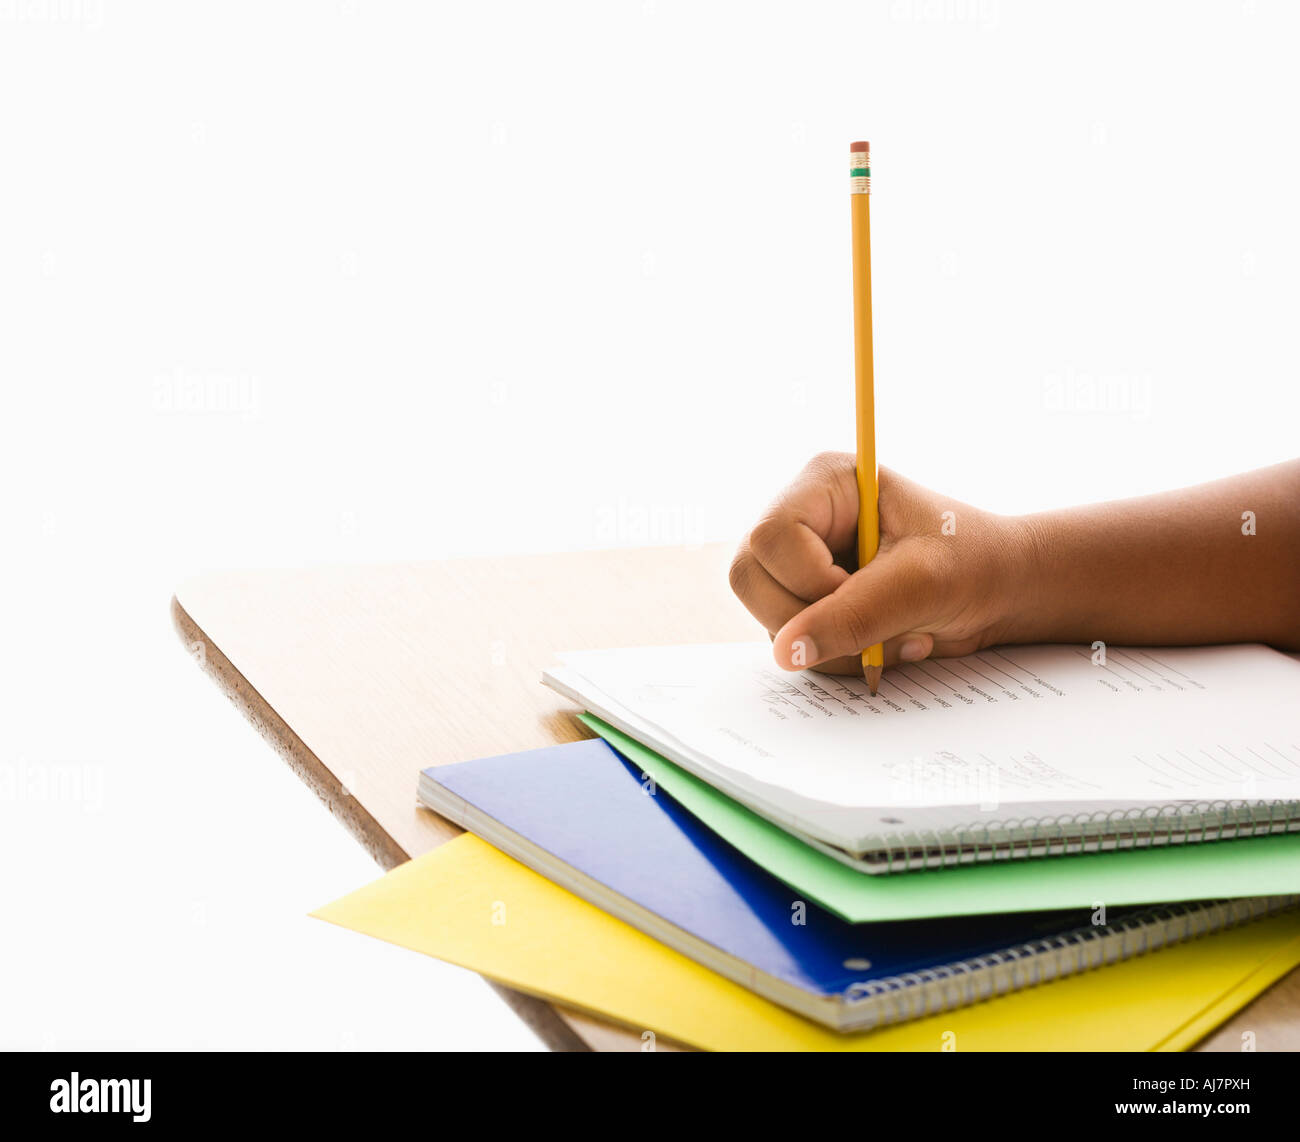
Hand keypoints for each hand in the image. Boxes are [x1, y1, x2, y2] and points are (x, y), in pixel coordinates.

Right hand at [729, 453, 1018, 673]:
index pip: (771, 537)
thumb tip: (785, 652)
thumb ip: (854, 614)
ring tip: (896, 636)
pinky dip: (838, 657)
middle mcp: (801, 517)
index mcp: (825, 484)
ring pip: (769, 618)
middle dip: (811, 619)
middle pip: (751, 577)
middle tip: (876, 626)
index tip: (866, 592)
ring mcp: (798, 563)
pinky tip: (885, 643)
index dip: (809, 580)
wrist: (1000, 591)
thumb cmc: (973, 563)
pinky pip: (792, 643)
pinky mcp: (806, 601)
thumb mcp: (922, 584)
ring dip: (833, 645)